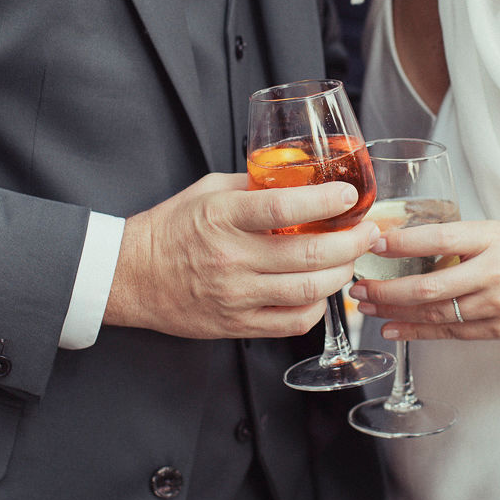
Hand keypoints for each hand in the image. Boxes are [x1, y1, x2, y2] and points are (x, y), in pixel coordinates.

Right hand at [105, 172, 378, 340]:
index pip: (285, 208)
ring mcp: (236, 295)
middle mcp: (232, 257)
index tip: (349, 195)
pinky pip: (292, 322)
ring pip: (307, 291)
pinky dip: (316, 307)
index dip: (326, 201)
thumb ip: (254, 185)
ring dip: (341, 274)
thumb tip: (299, 176)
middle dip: (351, 242)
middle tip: (367, 231)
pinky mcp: (237, 324)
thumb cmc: (170, 229)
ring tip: (351, 260)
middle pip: (308, 254)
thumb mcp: (208, 191)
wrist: (132, 276)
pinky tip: (321, 291)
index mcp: (223, 217)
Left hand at [350, 219, 499, 341]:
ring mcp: (495, 306)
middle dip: (386, 289)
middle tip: (357, 286)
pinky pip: (450, 333)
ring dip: (394, 313)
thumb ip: (458, 237)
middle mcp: (491, 273)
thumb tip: (407, 242)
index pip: (438, 238)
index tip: (373, 243)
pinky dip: (417, 332)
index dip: (402, 243)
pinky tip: (393, 330)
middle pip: (428, 286)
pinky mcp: (499, 330)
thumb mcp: (498, 231)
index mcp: (491, 240)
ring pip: (435, 314)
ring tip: (366, 307)